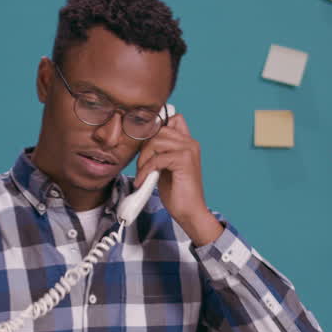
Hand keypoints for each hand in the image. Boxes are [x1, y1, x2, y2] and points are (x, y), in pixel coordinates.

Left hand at [134, 113, 223, 245]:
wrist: (190, 212)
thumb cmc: (177, 192)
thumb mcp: (165, 166)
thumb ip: (159, 151)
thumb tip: (142, 140)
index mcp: (188, 142)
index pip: (172, 119)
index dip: (156, 128)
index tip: (144, 145)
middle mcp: (190, 143)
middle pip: (159, 130)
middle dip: (144, 147)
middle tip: (140, 165)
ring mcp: (189, 150)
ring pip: (156, 142)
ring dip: (143, 159)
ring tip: (142, 173)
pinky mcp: (184, 161)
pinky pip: (156, 159)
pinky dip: (146, 170)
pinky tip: (143, 181)